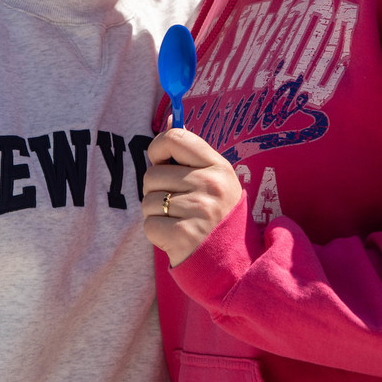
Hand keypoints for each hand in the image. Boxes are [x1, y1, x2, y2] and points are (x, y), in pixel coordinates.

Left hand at [142, 125, 242, 266]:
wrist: (234, 262)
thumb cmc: (216, 214)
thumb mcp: (214, 177)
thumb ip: (190, 152)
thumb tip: (169, 119)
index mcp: (218, 166)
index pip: (175, 138)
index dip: (158, 148)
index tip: (161, 161)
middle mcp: (210, 185)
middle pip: (152, 174)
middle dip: (155, 190)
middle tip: (176, 202)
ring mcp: (198, 211)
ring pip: (147, 201)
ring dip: (155, 213)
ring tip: (178, 220)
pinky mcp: (184, 236)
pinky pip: (149, 225)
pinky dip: (157, 232)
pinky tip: (176, 235)